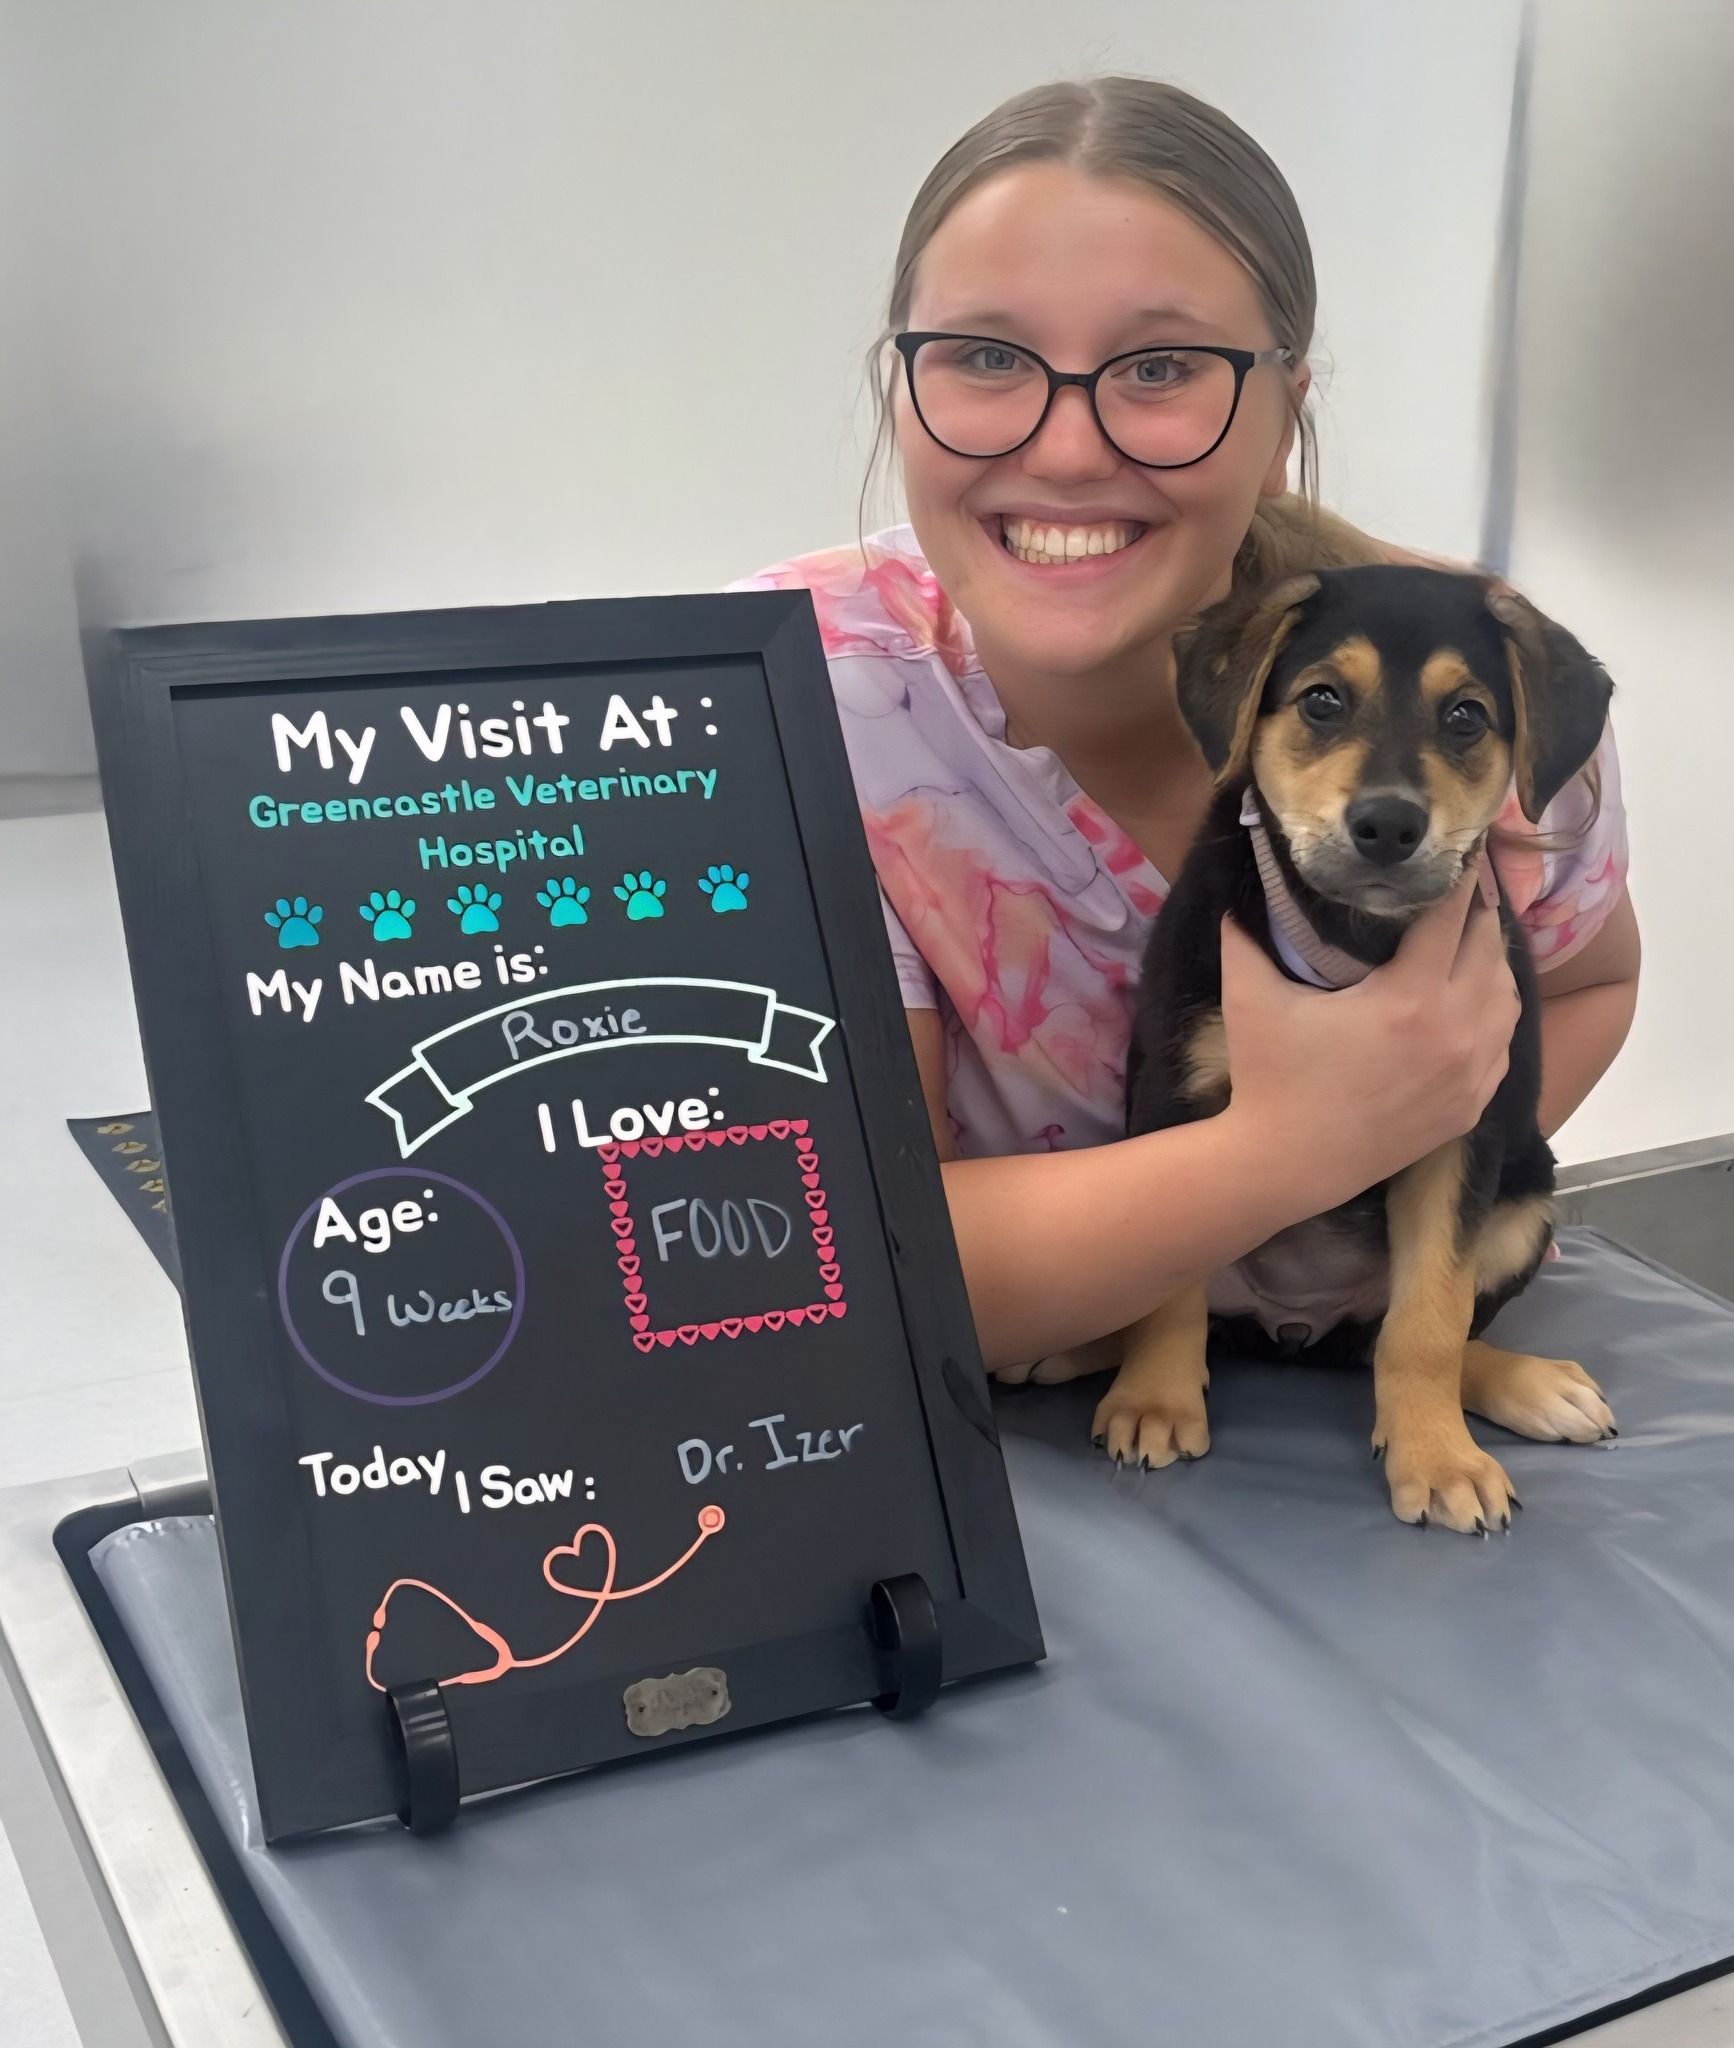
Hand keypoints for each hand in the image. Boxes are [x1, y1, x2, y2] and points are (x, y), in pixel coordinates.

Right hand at [1218, 861, 1518, 1210]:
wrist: (1287, 1165)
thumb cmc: (1270, 1078)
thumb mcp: (1250, 998)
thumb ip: (1244, 935)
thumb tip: (1235, 890)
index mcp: (1411, 998)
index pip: (1453, 915)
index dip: (1458, 878)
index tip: (1459, 851)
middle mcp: (1456, 1031)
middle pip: (1490, 948)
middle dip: (1477, 913)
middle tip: (1462, 887)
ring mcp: (1471, 1072)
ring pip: (1506, 995)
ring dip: (1490, 961)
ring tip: (1469, 940)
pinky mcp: (1472, 1104)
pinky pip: (1502, 1042)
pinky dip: (1492, 1013)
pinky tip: (1470, 1000)